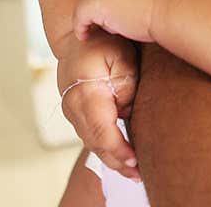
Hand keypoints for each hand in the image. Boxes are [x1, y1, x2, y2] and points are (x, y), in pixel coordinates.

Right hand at [58, 32, 140, 179]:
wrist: (77, 36)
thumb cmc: (103, 42)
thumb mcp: (122, 56)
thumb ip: (126, 85)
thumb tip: (125, 111)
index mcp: (85, 91)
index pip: (102, 130)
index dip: (118, 149)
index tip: (135, 160)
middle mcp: (73, 105)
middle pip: (95, 143)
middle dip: (117, 162)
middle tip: (139, 175)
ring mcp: (71, 110)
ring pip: (91, 143)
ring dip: (111, 159)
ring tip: (134, 172)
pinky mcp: (75, 113)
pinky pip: (90, 135)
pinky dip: (104, 148)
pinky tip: (122, 158)